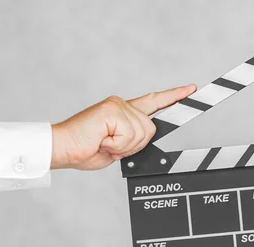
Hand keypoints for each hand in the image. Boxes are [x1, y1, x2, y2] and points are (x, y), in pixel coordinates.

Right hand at [51, 84, 196, 169]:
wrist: (62, 148)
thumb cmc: (84, 149)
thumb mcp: (117, 148)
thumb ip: (133, 140)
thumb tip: (145, 141)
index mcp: (124, 112)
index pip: (153, 101)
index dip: (173, 96)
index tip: (190, 89)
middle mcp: (122, 104)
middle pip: (151, 129)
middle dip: (134, 146)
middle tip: (111, 147)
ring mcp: (117, 105)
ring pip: (142, 133)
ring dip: (123, 147)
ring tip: (104, 143)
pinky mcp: (112, 110)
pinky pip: (129, 135)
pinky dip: (117, 145)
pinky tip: (102, 140)